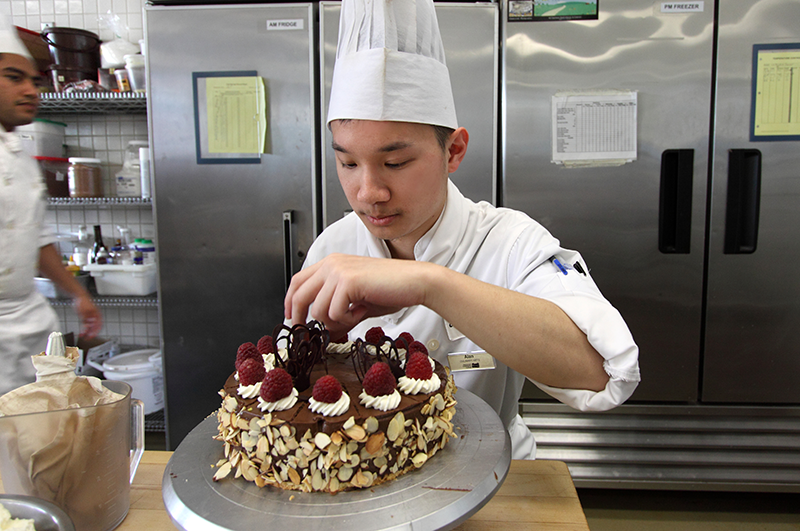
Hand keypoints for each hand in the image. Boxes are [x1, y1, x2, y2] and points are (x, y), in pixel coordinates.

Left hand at [74, 294, 101, 338]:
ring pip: (90, 328)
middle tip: (87, 338)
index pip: (99, 325)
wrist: (79, 296)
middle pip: (95, 328)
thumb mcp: (85, 310)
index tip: (92, 336)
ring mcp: (91, 318)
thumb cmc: (84, 301)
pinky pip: (86, 326)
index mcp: (98, 315)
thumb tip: (89, 325)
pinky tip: (81, 333)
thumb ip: (87, 318)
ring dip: (87, 333)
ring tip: (82, 337)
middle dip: (91, 334)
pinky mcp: (86, 318)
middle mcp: (95, 317)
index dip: (96, 331)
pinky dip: (84, 330)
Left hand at [284, 254, 432, 335]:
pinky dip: (349, 319)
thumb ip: (336, 310)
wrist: (415, 282)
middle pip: (299, 295)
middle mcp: (331, 264)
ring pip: (318, 310)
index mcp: (332, 263)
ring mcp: (338, 271)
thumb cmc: (391, 289)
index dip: (290, 302)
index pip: (298, 281)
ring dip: (336, 321)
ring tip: (356, 313)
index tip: (292, 318)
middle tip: (308, 333)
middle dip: (300, 318)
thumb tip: (323, 330)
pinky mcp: (347, 282)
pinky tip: (362, 310)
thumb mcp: (356, 300)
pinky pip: (334, 313)